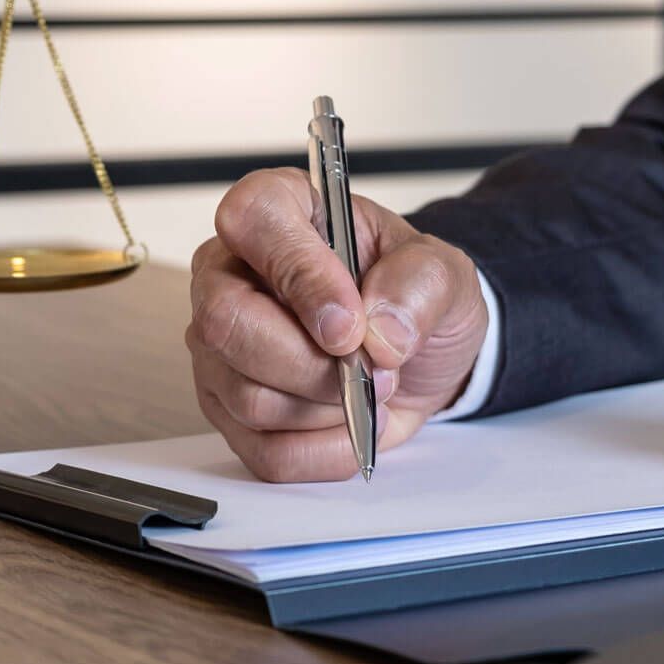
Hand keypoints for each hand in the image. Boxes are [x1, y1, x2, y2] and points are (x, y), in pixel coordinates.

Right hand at [188, 168, 488, 480]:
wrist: (418, 355)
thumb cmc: (410, 296)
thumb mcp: (442, 272)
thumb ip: (419, 284)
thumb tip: (380, 331)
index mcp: (278, 213)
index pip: (253, 220)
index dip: (301, 275)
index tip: (350, 322)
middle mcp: (230, 275)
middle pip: (226, 323)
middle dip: (313, 364)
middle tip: (374, 366)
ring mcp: (220, 348)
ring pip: (249, 396)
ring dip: (328, 407)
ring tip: (370, 387)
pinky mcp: (230, 410)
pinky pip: (265, 450)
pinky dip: (325, 450)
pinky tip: (352, 423)